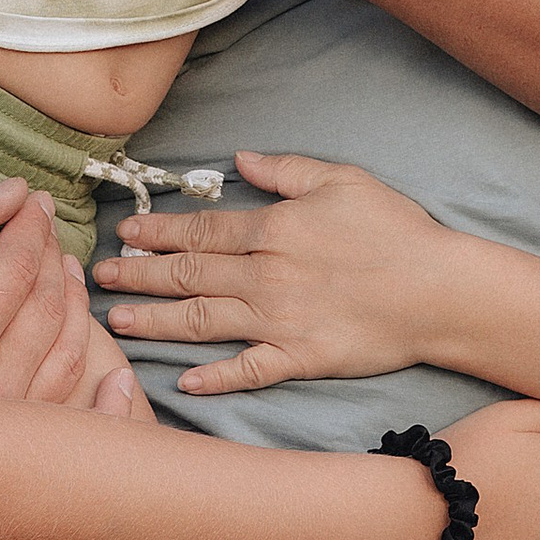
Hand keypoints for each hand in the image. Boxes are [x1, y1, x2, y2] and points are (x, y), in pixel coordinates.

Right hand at [0, 179, 137, 414]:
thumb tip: (15, 192)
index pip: (18, 265)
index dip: (31, 223)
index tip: (35, 198)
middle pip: (49, 300)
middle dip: (52, 251)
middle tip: (43, 222)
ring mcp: (9, 417)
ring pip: (70, 340)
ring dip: (73, 290)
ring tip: (61, 260)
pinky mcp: (18, 434)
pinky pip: (71, 378)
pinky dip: (85, 339)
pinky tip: (82, 309)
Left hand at [93, 151, 455, 394]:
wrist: (441, 291)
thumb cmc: (396, 230)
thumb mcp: (342, 179)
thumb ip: (286, 170)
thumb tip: (240, 159)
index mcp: (274, 229)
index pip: (200, 229)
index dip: (157, 232)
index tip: (124, 233)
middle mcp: (266, 276)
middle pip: (188, 275)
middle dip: (138, 274)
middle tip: (98, 276)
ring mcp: (280, 322)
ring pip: (202, 322)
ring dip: (155, 320)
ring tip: (118, 319)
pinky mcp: (300, 359)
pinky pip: (248, 370)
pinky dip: (214, 377)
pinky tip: (183, 379)